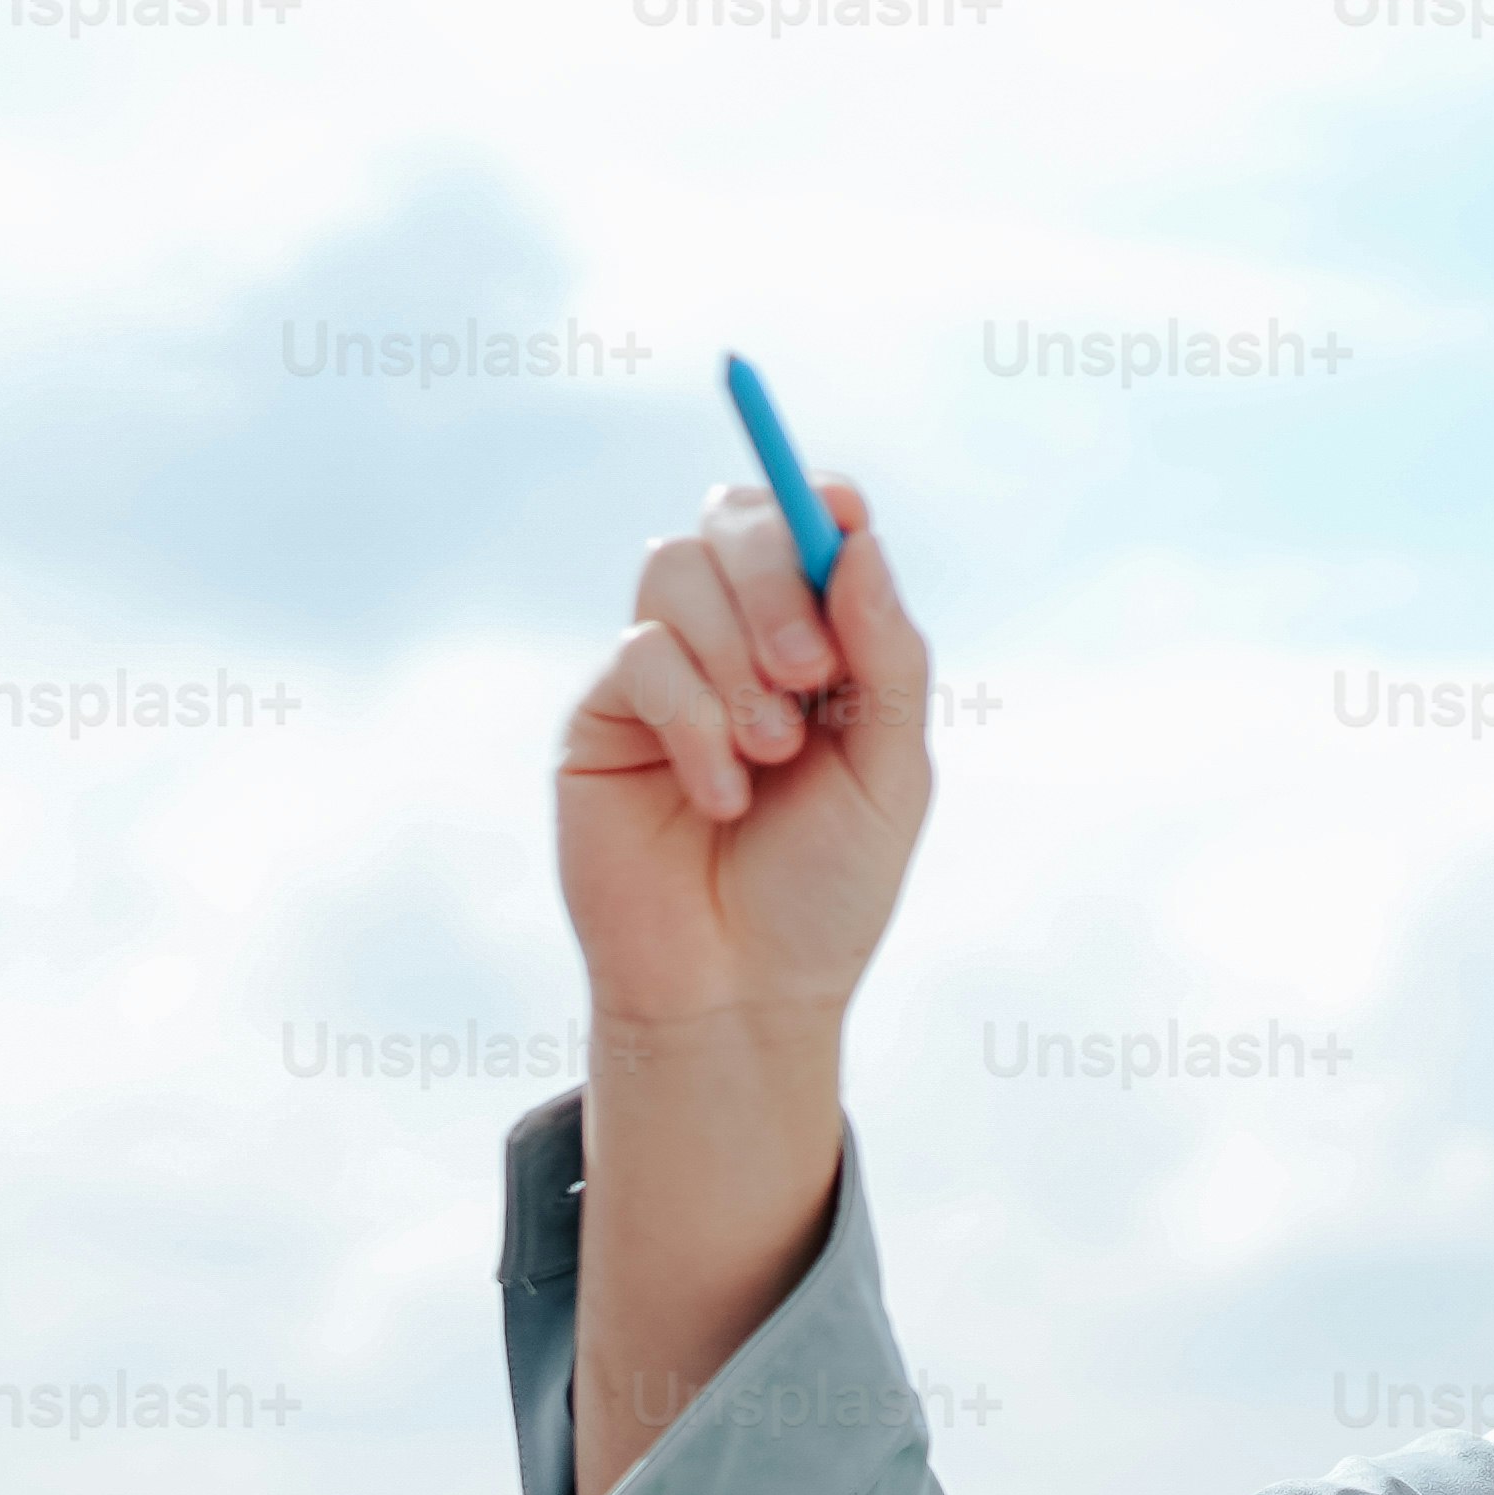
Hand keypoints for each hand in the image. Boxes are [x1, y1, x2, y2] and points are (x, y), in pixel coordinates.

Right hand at [556, 472, 935, 1042]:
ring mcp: (663, 668)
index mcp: (818, 641)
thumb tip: (858, 534)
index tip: (843, 516)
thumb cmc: (824, 891)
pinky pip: (640, 655)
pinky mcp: (602, 713)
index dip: (816, 502)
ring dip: (735, 656)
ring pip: (675, 568)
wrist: (741, 992)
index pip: (805, 522)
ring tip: (770, 756)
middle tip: (812, 674)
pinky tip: (722, 796)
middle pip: (731, 518)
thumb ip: (888, 658)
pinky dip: (694, 722)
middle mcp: (735, 638)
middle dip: (777, 580)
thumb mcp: (890, 776)